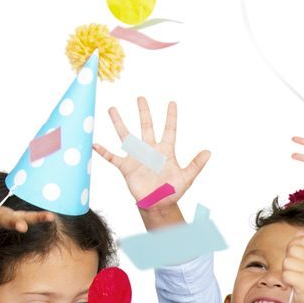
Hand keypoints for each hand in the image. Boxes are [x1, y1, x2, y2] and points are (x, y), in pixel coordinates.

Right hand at [92, 98, 211, 213]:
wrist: (159, 205)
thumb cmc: (172, 191)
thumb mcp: (187, 178)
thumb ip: (196, 164)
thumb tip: (208, 152)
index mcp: (166, 151)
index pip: (169, 130)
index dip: (171, 117)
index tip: (172, 103)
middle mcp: (150, 150)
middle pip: (147, 126)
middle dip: (144, 112)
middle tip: (140, 97)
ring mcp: (137, 157)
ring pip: (126, 135)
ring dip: (119, 123)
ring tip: (112, 109)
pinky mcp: (126, 167)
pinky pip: (112, 157)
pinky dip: (103, 151)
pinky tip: (94, 144)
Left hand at [281, 234, 303, 302]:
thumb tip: (298, 232)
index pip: (301, 239)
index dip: (294, 248)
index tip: (298, 259)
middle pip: (291, 249)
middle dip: (289, 260)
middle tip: (296, 271)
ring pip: (286, 262)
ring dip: (287, 272)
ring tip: (296, 279)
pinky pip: (285, 274)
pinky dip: (287, 281)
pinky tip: (295, 285)